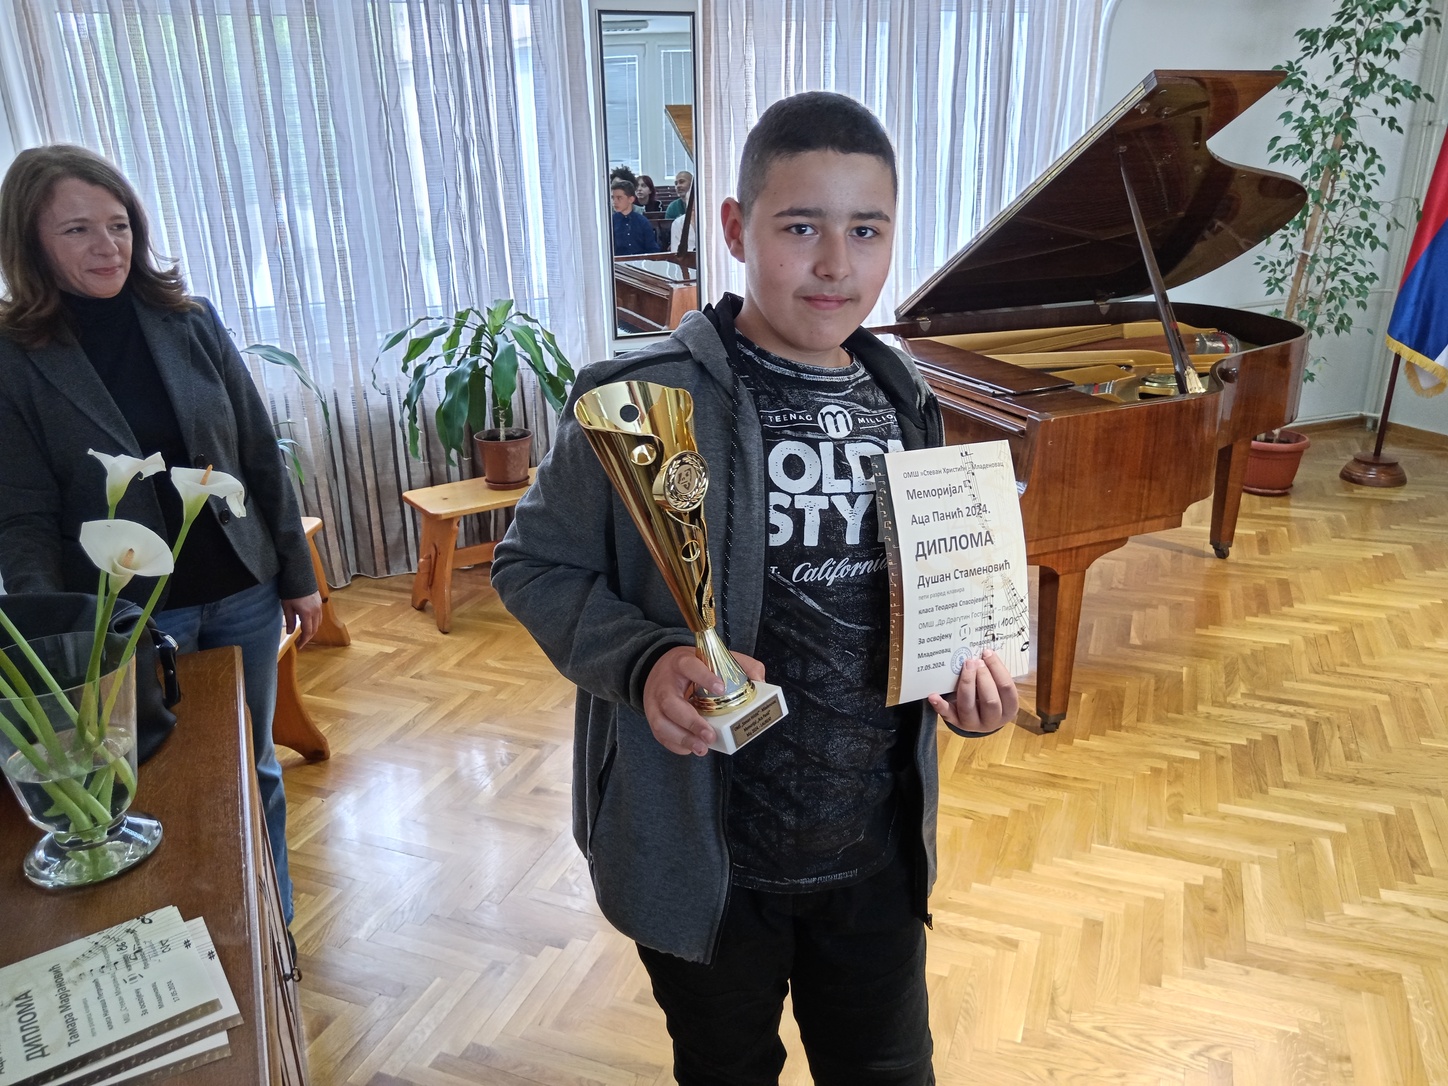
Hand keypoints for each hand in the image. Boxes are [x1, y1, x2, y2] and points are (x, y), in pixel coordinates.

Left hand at [283, 592, 322, 646]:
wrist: (299, 575)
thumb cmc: (291, 590)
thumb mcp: (287, 607)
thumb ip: (290, 620)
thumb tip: (290, 632)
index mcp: (306, 613)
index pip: (308, 632)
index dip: (304, 641)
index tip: (299, 646)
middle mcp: (315, 611)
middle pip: (314, 629)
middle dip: (308, 637)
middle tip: (301, 641)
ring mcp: (319, 606)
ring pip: (318, 623)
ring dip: (312, 630)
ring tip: (304, 633)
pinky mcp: (319, 602)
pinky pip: (319, 616)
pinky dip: (314, 622)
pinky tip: (308, 622)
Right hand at [643, 646, 765, 755]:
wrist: (658, 669)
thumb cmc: (691, 667)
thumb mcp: (712, 658)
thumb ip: (739, 664)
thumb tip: (760, 679)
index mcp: (681, 663)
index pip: (689, 666)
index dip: (703, 677)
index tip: (721, 688)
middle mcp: (665, 683)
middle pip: (671, 703)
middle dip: (691, 722)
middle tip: (710, 735)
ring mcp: (654, 702)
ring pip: (661, 722)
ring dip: (682, 738)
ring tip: (701, 748)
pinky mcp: (653, 717)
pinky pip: (660, 735)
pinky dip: (675, 745)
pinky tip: (691, 749)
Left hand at [928, 648, 1017, 734]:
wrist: (979, 717)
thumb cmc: (990, 696)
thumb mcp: (998, 688)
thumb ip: (995, 674)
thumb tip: (985, 652)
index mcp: (1009, 709)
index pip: (1006, 688)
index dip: (997, 669)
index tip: (987, 652)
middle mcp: (993, 720)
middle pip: (990, 700)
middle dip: (982, 677)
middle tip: (974, 661)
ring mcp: (974, 723)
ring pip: (968, 707)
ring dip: (966, 684)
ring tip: (965, 666)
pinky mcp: (957, 723)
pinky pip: (948, 715)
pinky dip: (940, 705)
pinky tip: (933, 696)